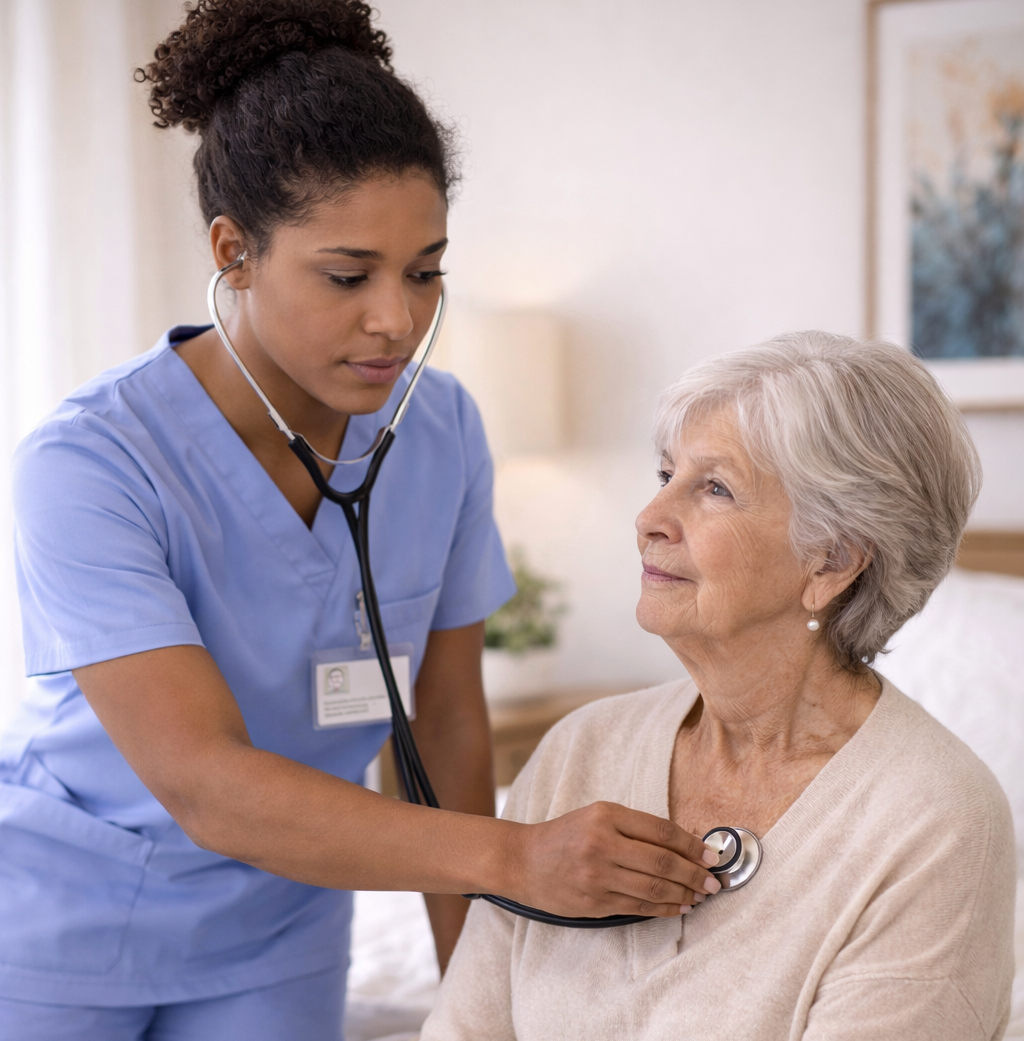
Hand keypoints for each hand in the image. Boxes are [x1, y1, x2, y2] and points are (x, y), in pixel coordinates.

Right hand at [503, 801, 720, 917]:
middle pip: (663, 862)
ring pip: (654, 889)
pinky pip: (639, 908)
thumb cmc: (565, 835)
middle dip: (695, 874)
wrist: (523, 860)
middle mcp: (602, 843)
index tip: (711, 855)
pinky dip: (664, 909)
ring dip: (684, 894)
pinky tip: (679, 907)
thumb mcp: (597, 816)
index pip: (661, 831)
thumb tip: (685, 842)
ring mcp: (598, 875)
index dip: (692, 845)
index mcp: (606, 815)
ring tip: (701, 896)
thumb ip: (636, 827)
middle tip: (714, 882)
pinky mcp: (594, 902)